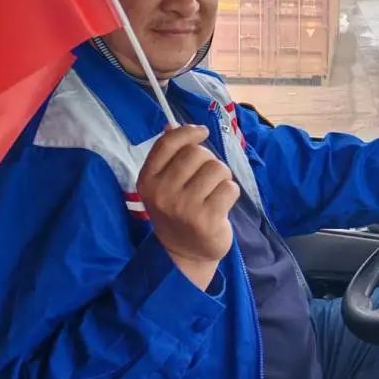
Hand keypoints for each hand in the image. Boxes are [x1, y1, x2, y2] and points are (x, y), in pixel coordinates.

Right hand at [137, 125, 239, 290]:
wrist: (185, 253)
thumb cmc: (178, 211)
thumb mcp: (165, 184)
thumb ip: (168, 155)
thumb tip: (171, 125)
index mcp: (147, 180)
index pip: (168, 143)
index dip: (189, 132)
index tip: (202, 132)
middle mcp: (162, 193)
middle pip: (196, 153)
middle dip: (209, 160)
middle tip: (207, 179)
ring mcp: (183, 207)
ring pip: (216, 168)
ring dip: (222, 177)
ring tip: (214, 193)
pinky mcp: (206, 219)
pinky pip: (229, 188)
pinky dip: (231, 193)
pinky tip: (221, 205)